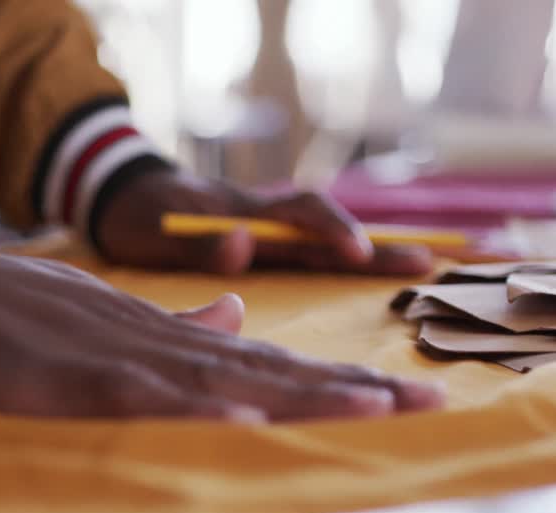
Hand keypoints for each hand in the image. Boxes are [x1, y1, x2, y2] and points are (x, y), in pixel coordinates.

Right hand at [0, 237, 444, 421]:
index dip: (332, 381)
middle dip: (348, 390)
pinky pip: (138, 401)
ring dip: (301, 396)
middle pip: (265, 372)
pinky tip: (251, 423)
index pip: (262, 364)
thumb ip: (168, 326)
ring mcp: (105, 359)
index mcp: (154, 336)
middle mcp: (146, 343)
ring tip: (376, 408)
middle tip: (429, 402)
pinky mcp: (57, 381)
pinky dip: (196, 411)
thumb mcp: (91, 315)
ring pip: (221, 382)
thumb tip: (238, 320)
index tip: (398, 395)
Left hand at [94, 168, 434, 275]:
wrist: (126, 198)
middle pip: (332, 232)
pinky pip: (317, 254)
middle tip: (428, 262)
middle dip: (379, 247)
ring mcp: (271, 235)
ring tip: (422, 267)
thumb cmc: (138, 217)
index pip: (301, 217)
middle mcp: (267, 223)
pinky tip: (380, 272)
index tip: (356, 251)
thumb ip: (197, 242)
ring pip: (330, 244)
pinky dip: (351, 262)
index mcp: (244, 215)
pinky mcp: (269, 249)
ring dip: (374, 255)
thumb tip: (243, 241)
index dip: (331, 231)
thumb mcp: (153, 233)